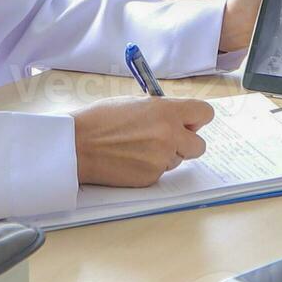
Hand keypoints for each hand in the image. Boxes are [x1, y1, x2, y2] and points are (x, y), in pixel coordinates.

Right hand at [71, 96, 215, 186]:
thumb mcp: (136, 103)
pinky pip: (160, 172)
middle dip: (186, 143)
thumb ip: (162, 110)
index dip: (197, 119)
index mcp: (167, 111)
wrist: (77, 144)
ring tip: (138, 147)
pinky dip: (149, 167)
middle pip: (199, 145)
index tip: (188, 122)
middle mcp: (169, 135)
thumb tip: (179, 118)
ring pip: (178, 159)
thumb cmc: (101, 119)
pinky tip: (130, 159)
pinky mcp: (151, 177)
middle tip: (167, 139)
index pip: (205, 113)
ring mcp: (161, 158)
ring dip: (165, 155)